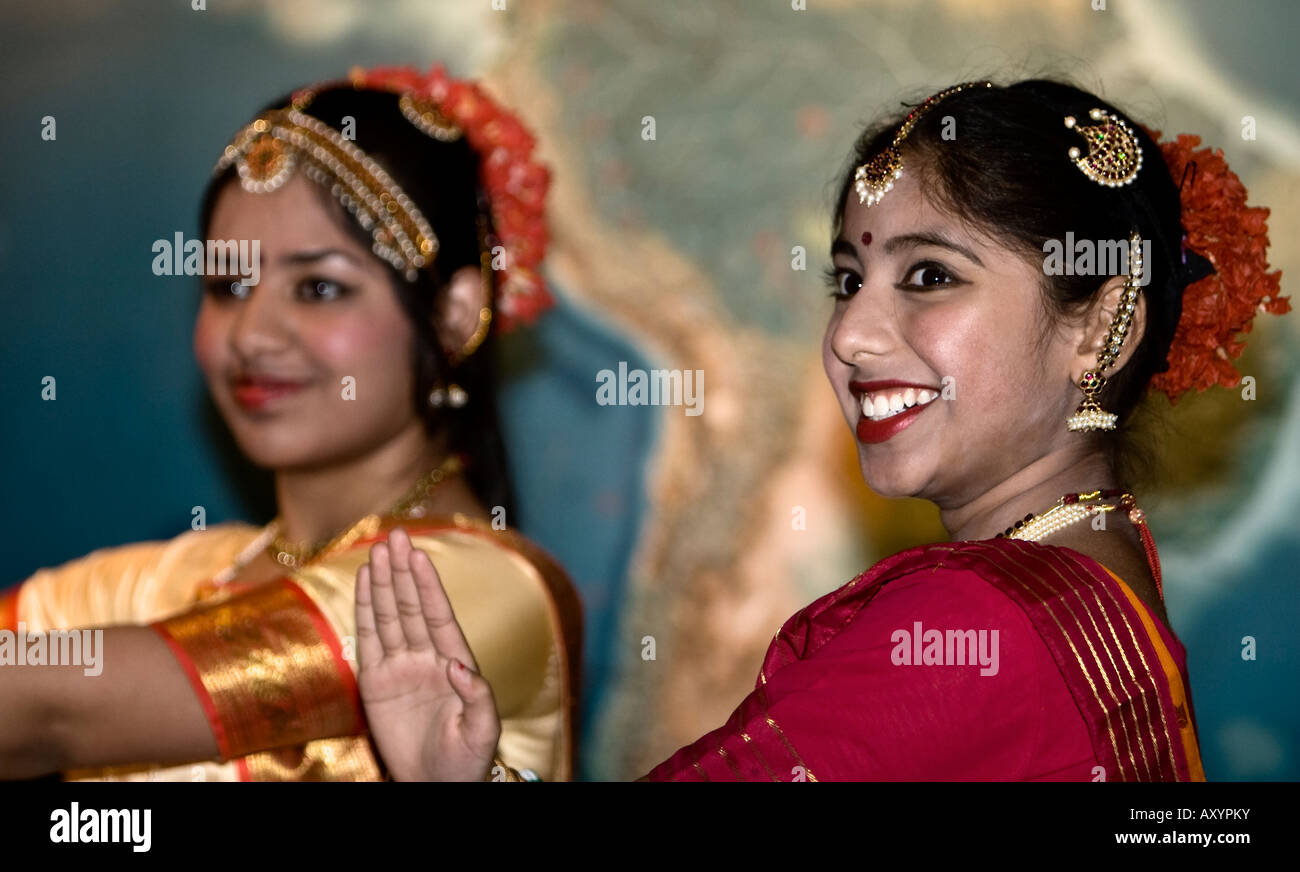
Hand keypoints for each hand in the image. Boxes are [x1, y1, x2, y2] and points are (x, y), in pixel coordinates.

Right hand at [355, 527, 500, 780]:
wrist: (437, 786)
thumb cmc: (467, 761)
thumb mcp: (483, 730)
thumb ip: (477, 695)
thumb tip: (456, 663)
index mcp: (456, 663)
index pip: (439, 615)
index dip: (428, 584)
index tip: (419, 554)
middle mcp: (427, 657)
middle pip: (411, 606)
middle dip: (403, 571)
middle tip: (394, 536)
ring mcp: (401, 667)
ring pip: (390, 616)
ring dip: (383, 584)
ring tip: (377, 552)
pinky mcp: (376, 684)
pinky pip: (369, 641)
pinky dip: (366, 611)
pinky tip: (365, 584)